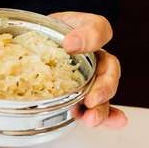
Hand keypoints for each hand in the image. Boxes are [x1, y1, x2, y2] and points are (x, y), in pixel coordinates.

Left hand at [49, 12, 127, 128]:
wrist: (34, 47)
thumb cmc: (47, 35)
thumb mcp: (54, 25)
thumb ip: (68, 32)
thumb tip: (71, 44)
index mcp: (88, 35)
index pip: (98, 30)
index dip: (90, 37)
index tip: (70, 45)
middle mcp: (93, 58)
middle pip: (109, 71)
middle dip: (103, 88)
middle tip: (92, 100)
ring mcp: (88, 79)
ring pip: (102, 94)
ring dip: (101, 109)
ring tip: (93, 119)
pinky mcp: (80, 96)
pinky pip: (96, 107)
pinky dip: (107, 116)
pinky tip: (115, 122)